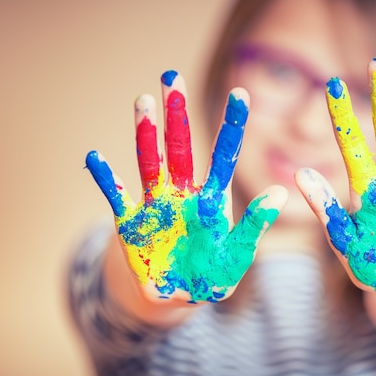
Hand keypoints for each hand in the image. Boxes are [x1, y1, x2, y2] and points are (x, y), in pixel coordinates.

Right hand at [85, 71, 286, 302]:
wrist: (175, 298)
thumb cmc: (211, 276)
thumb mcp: (237, 254)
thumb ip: (255, 226)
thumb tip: (280, 193)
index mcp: (212, 200)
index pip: (224, 156)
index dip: (232, 127)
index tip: (241, 94)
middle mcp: (183, 194)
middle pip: (180, 147)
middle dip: (176, 114)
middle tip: (172, 77)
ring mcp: (156, 206)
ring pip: (149, 162)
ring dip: (145, 133)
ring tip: (143, 101)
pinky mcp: (131, 224)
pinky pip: (116, 197)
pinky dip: (106, 179)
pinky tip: (95, 156)